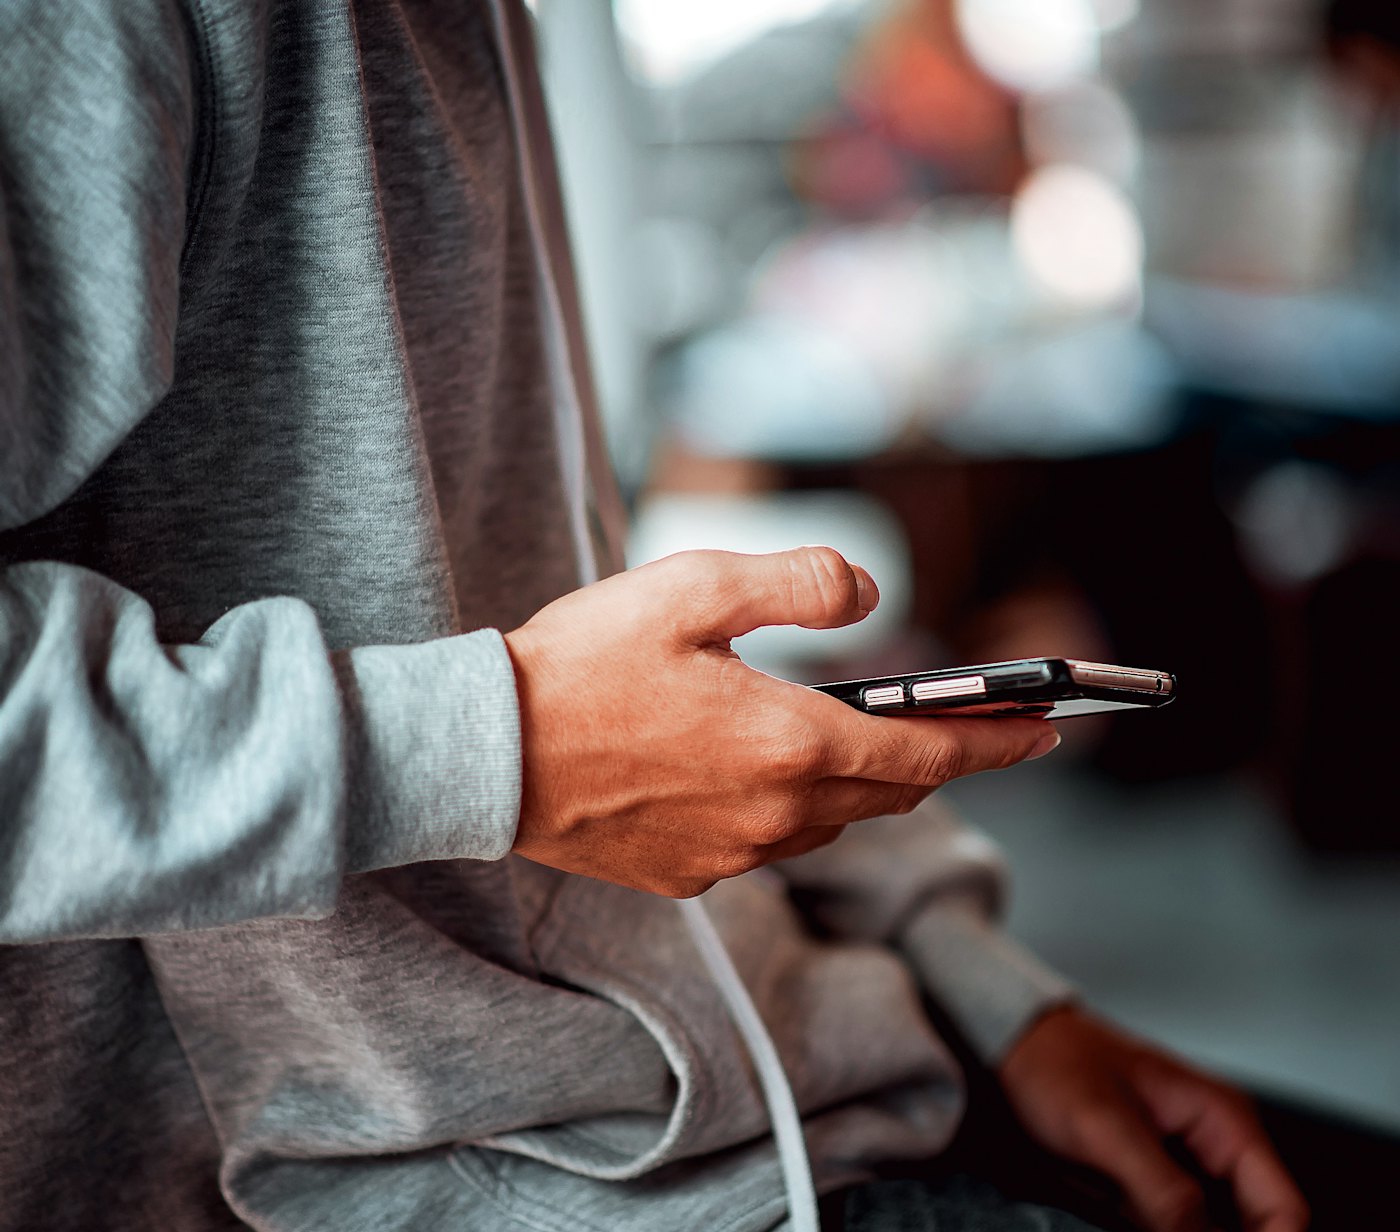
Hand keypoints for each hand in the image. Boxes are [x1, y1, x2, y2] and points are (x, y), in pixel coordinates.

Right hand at [504, 547, 1058, 896]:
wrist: (488, 753)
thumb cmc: (583, 664)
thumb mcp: (694, 587)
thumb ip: (799, 582)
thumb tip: (871, 593)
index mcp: (789, 743)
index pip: (929, 751)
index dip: (997, 740)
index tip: (1049, 729)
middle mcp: (775, 815)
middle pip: (892, 794)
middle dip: (944, 760)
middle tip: (980, 730)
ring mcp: (732, 855)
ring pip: (834, 824)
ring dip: (867, 785)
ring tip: (872, 742)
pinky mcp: (690, 875)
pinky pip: (771, 844)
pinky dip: (795, 809)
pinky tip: (766, 774)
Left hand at [999, 1006, 1308, 1231]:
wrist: (1019, 1042)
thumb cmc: (1057, 1063)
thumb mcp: (1104, 1129)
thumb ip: (1162, 1190)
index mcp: (1224, 1119)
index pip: (1284, 1209)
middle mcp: (1219, 1140)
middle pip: (1254, 1225)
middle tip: (1140, 1219)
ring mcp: (1190, 1159)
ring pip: (1212, 1228)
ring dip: (1175, 1227)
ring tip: (1117, 1197)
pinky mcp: (1161, 1174)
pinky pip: (1176, 1220)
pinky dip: (1152, 1224)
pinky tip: (1114, 1204)